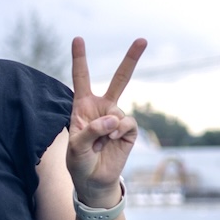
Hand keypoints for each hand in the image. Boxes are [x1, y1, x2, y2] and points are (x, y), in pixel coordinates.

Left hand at [66, 36, 147, 206]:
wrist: (93, 180)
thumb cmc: (79, 161)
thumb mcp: (76, 146)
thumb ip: (91, 130)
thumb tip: (114, 119)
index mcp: (82, 106)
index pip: (81, 78)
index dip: (80, 59)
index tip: (78, 38)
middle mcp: (102, 108)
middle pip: (120, 80)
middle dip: (131, 59)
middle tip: (143, 39)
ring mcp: (117, 118)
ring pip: (116, 112)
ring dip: (106, 130)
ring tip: (99, 144)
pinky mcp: (129, 130)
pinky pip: (126, 124)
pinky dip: (118, 132)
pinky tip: (112, 141)